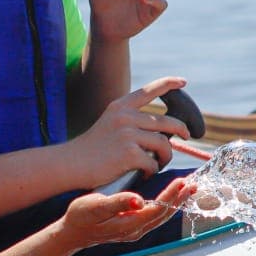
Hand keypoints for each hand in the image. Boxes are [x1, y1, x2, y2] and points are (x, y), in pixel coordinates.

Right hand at [60, 175, 194, 249]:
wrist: (71, 232)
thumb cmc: (80, 217)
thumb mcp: (94, 206)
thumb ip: (116, 203)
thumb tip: (138, 200)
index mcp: (128, 225)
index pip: (157, 209)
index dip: (171, 196)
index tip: (181, 182)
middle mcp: (136, 230)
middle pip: (164, 214)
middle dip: (179, 199)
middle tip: (192, 184)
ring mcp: (135, 230)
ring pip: (161, 216)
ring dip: (175, 202)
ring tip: (187, 189)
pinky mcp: (133, 226)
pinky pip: (155, 215)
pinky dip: (166, 204)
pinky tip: (170, 196)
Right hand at [68, 77, 190, 185]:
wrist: (70, 164)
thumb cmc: (90, 150)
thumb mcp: (109, 125)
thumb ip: (131, 122)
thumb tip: (162, 131)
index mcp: (120, 107)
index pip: (149, 91)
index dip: (168, 84)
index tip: (183, 82)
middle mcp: (125, 116)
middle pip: (167, 121)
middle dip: (181, 130)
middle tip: (186, 137)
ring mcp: (127, 134)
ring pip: (164, 144)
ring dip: (165, 156)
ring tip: (158, 163)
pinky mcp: (129, 153)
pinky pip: (153, 162)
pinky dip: (151, 170)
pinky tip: (143, 173)